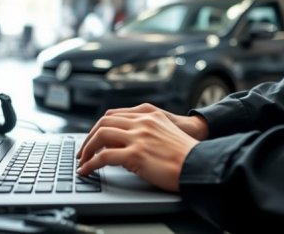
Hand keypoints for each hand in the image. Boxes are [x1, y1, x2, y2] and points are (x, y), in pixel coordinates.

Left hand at [76, 104, 200, 191]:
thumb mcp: (166, 132)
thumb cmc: (186, 152)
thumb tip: (126, 146)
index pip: (114, 115)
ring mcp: (138, 136)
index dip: (100, 127)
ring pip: (100, 135)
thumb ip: (147, 132)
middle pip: (104, 122)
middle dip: (89, 137)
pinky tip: (88, 170)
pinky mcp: (136, 154)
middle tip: (83, 151)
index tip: (93, 138)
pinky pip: (104, 157)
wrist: (200, 162)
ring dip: (87, 149)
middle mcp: (142, 121)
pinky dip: (91, 164)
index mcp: (149, 114)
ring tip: (82, 161)